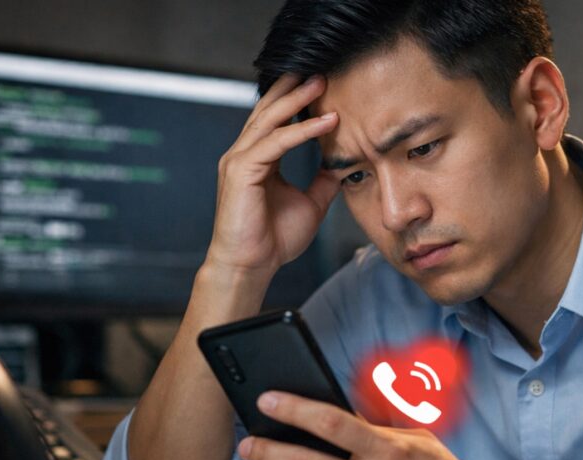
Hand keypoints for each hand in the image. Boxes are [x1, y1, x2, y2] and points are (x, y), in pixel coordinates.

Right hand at [208, 74, 340, 278]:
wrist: (252, 266)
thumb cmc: (274, 239)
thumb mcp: (311, 203)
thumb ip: (323, 181)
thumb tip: (343, 164)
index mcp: (257, 159)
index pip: (276, 120)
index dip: (296, 102)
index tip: (321, 86)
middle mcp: (245, 154)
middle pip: (269, 110)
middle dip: (294, 89)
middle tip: (320, 70)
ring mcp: (239, 160)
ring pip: (270, 120)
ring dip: (297, 100)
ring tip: (320, 83)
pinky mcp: (241, 171)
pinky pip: (275, 143)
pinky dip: (301, 131)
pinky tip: (325, 122)